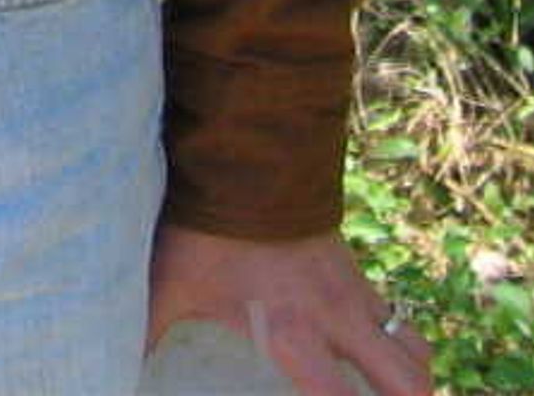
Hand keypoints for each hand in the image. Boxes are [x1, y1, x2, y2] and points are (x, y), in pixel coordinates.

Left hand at [149, 228, 434, 395]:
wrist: (246, 159)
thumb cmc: (205, 229)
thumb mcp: (172, 286)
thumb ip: (151, 331)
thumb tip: (121, 364)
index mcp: (290, 333)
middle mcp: (335, 319)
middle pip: (404, 381)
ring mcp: (353, 293)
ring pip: (412, 348)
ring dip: (412, 379)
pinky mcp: (356, 271)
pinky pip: (396, 317)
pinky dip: (400, 343)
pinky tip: (383, 358)